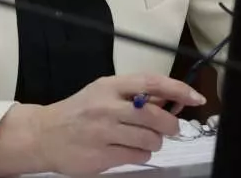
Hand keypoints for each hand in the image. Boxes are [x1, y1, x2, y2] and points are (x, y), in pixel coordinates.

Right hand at [35, 73, 205, 174]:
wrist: (44, 134)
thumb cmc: (79, 111)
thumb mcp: (104, 92)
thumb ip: (135, 94)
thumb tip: (171, 98)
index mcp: (111, 86)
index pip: (152, 83)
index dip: (178, 89)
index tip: (196, 97)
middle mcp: (108, 106)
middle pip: (155, 115)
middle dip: (170, 125)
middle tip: (171, 129)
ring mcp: (104, 132)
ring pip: (149, 139)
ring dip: (155, 142)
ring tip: (145, 140)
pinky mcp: (101, 155)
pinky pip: (137, 156)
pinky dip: (142, 155)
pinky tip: (131, 150)